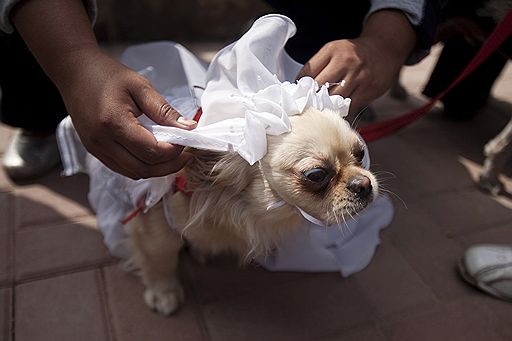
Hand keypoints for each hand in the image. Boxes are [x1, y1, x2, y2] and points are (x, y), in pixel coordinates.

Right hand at [61, 50, 196, 178]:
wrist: (74, 72)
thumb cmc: (108, 75)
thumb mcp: (140, 86)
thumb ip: (164, 110)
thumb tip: (189, 128)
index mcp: (114, 123)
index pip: (151, 151)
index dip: (173, 151)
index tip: (186, 141)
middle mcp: (102, 142)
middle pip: (144, 169)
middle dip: (169, 166)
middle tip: (186, 155)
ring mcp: (96, 149)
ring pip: (134, 173)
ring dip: (156, 169)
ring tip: (173, 157)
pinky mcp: (95, 151)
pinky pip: (123, 168)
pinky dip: (142, 167)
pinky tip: (154, 156)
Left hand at [296, 10, 415, 114]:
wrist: (384, 49)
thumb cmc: (353, 53)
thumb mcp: (334, 51)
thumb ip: (318, 66)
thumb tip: (300, 87)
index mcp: (332, 50)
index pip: (308, 72)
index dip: (300, 86)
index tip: (297, 93)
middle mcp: (346, 62)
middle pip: (320, 87)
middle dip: (312, 97)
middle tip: (307, 103)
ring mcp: (358, 77)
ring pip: (334, 99)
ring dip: (325, 106)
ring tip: (321, 108)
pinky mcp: (368, 90)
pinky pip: (349, 106)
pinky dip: (341, 110)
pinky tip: (336, 109)